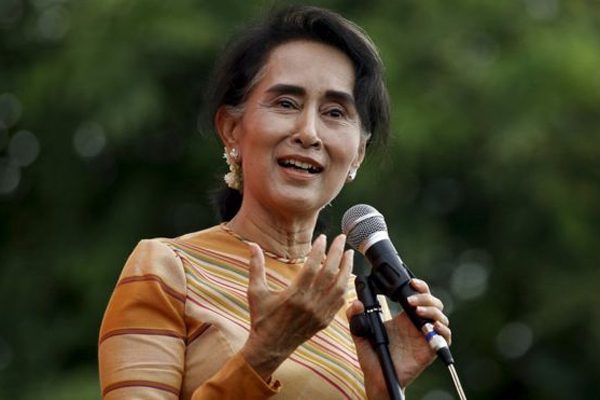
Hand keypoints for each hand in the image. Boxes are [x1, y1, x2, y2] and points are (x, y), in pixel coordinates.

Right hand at [241, 234, 353, 379]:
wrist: (270, 348)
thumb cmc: (262, 318)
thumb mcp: (256, 292)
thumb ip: (256, 267)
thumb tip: (252, 245)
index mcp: (294, 295)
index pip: (311, 267)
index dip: (319, 250)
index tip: (323, 237)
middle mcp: (310, 304)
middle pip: (329, 273)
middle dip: (337, 253)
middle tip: (341, 238)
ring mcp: (320, 313)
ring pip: (339, 287)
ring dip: (346, 269)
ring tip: (349, 254)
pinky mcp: (324, 321)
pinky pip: (340, 301)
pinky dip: (345, 287)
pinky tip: (346, 276)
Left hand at [346, 279, 450, 398]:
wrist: (376, 377)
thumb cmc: (371, 355)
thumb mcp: (360, 332)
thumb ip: (355, 317)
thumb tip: (356, 303)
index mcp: (404, 317)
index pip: (418, 295)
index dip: (419, 286)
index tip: (410, 282)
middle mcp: (417, 324)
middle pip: (433, 303)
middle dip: (425, 297)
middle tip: (410, 301)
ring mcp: (425, 336)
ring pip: (441, 317)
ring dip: (432, 310)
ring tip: (417, 311)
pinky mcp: (430, 350)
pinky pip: (445, 338)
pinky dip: (443, 330)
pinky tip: (433, 326)